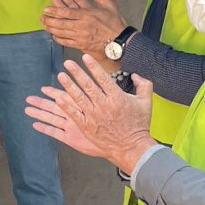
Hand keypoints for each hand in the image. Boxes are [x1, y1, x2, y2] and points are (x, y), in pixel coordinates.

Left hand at [25, 54, 156, 173]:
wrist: (131, 147)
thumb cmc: (139, 125)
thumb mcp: (146, 103)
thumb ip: (143, 85)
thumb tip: (136, 74)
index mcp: (117, 98)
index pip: (103, 78)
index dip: (93, 67)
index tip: (85, 57)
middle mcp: (104, 105)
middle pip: (88, 85)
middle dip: (77, 73)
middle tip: (68, 63)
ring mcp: (94, 116)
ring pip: (79, 98)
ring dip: (68, 86)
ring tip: (61, 76)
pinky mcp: (87, 126)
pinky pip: (75, 114)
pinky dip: (66, 106)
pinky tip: (58, 98)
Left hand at [41, 0, 127, 54]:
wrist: (121, 41)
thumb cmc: (116, 23)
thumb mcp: (109, 6)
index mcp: (87, 15)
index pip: (67, 12)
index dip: (55, 10)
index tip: (46, 9)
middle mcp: (82, 26)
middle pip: (61, 23)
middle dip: (49, 20)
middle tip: (41, 17)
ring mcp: (80, 36)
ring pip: (62, 32)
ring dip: (51, 28)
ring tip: (44, 25)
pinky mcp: (81, 45)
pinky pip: (67, 42)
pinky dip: (59, 39)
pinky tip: (54, 36)